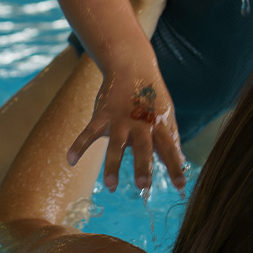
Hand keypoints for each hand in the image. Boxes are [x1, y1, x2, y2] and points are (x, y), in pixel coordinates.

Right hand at [68, 64, 184, 192]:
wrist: (131, 66)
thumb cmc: (151, 95)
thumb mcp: (166, 113)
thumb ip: (172, 137)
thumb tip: (182, 161)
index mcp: (159, 125)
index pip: (170, 149)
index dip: (175, 167)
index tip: (181, 186)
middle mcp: (141, 124)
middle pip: (143, 148)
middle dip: (143, 166)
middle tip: (143, 185)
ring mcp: (120, 119)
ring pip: (116, 144)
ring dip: (112, 165)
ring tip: (111, 185)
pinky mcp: (102, 114)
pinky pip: (89, 132)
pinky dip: (79, 145)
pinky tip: (70, 160)